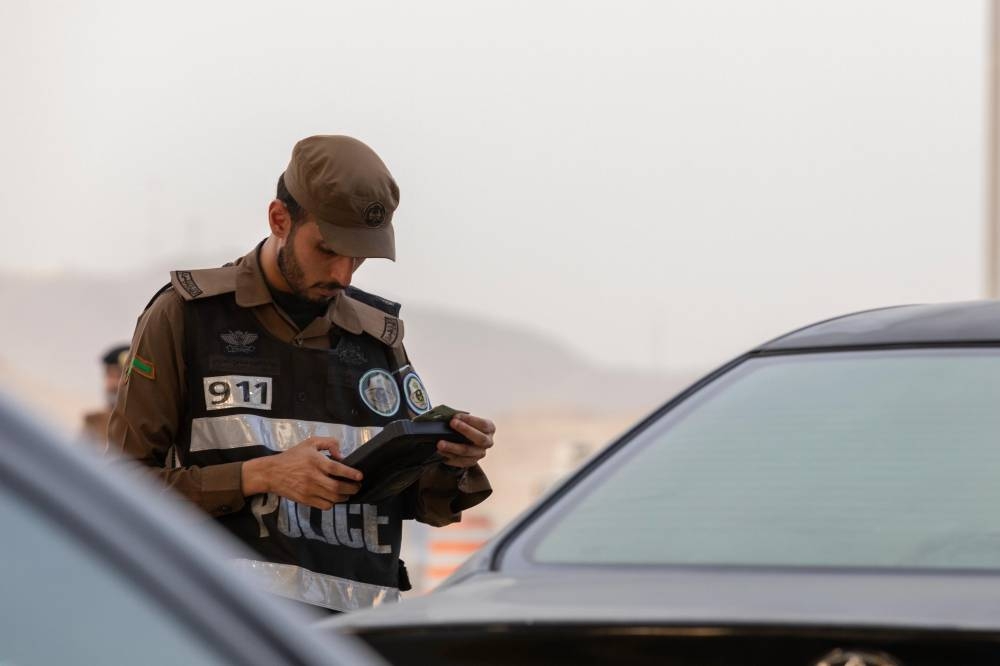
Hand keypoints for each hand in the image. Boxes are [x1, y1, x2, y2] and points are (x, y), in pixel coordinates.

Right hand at [241, 436, 362, 509]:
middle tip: (357, 487)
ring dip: (344, 497)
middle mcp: (312, 477)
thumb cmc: (292, 457)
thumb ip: (328, 443)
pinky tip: (334, 498)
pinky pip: (324, 506)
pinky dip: (332, 503)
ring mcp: (308, 490)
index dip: (350, 473)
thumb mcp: (310, 443)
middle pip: (337, 487)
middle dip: (351, 489)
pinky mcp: (305, 500)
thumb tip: (342, 455)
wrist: (271, 473)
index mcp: (314, 461)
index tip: (360, 476)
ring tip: (348, 493)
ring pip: (332, 499)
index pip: (336, 469)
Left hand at [437, 413, 495, 468]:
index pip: (483, 424)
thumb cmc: (467, 427)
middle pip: (480, 439)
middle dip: (465, 430)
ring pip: (467, 451)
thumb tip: (448, 417)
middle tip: (452, 423)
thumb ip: (461, 419)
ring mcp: (480, 453)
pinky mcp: (471, 462)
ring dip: (453, 447)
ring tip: (440, 444)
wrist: (467, 440)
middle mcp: (487, 442)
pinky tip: (441, 453)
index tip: (456, 416)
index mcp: (490, 429)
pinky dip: (449, 457)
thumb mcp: (468, 420)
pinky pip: (461, 461)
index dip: (470, 420)